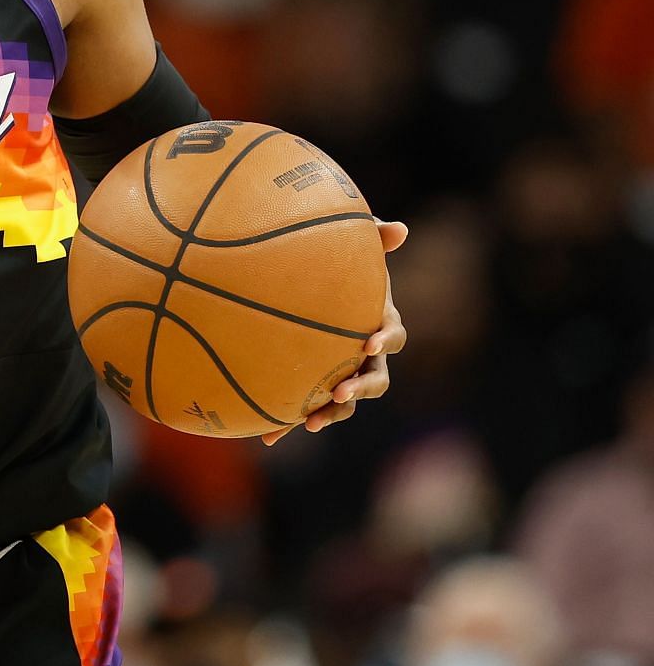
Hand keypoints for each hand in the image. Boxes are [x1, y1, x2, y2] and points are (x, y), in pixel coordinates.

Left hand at [262, 217, 406, 445]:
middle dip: (362, 387)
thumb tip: (399, 227)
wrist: (305, 292)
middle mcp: (366, 356)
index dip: (386, 340)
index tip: (370, 342)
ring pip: (347, 401)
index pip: (394, 336)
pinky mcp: (315, 387)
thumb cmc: (336, 268)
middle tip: (342, 389)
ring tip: (313, 420)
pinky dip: (288, 424)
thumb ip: (373, 238)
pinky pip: (306, 408)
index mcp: (377, 323)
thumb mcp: (353, 252)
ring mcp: (342, 373)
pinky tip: (266, 437)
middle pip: (377, 379)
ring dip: (333, 411)